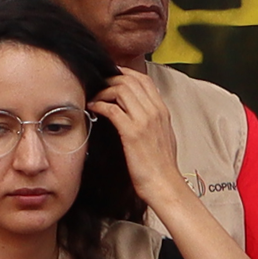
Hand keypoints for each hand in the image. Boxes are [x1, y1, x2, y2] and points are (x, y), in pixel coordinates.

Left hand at [90, 70, 183, 200]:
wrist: (164, 184)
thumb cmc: (160, 165)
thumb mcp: (163, 136)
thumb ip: (153, 120)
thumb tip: (141, 111)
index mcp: (162, 111)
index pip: (144, 79)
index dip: (124, 73)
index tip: (110, 77)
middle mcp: (155, 111)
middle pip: (131, 80)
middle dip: (110, 79)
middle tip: (97, 87)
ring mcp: (145, 121)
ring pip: (121, 89)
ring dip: (103, 91)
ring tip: (94, 98)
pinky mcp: (132, 133)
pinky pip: (112, 109)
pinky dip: (100, 105)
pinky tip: (93, 109)